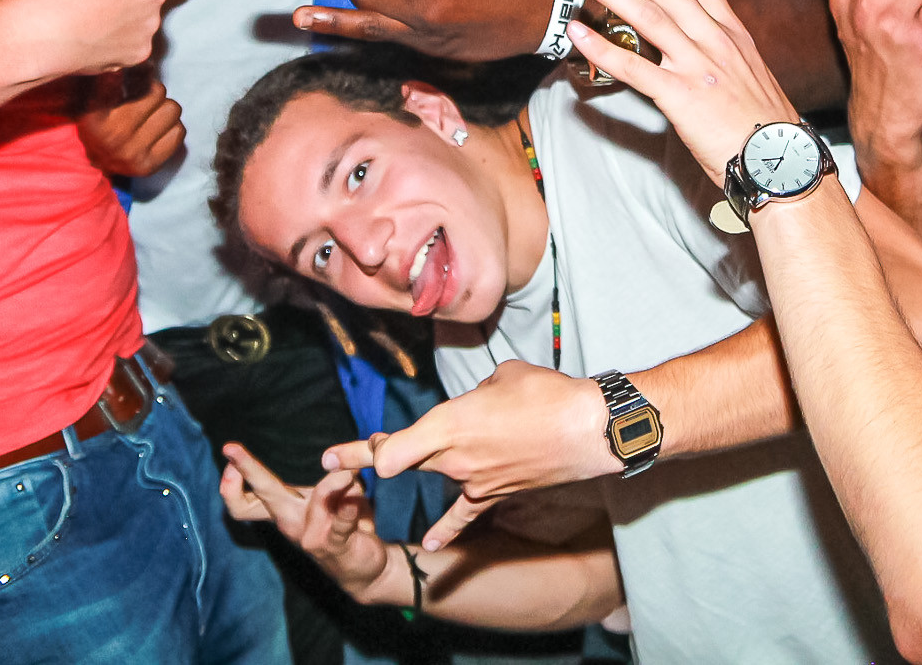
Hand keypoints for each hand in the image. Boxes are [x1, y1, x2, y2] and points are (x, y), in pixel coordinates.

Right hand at [75, 72, 183, 176]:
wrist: (98, 163)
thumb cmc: (101, 120)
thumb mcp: (95, 96)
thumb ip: (114, 77)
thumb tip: (150, 64)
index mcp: (93, 115)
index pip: (119, 80)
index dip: (136, 72)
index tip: (140, 68)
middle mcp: (112, 135)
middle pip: (157, 91)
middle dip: (154, 93)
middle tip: (145, 100)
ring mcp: (131, 152)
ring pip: (172, 110)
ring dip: (165, 110)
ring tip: (152, 117)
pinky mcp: (148, 165)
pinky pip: (179, 132)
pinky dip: (172, 128)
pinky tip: (158, 132)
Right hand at [220, 443, 392, 598]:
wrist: (363, 567)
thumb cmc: (340, 523)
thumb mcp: (325, 497)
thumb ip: (329, 479)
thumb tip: (335, 459)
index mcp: (282, 510)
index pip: (243, 502)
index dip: (231, 483)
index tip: (228, 453)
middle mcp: (290, 522)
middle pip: (262, 495)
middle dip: (248, 469)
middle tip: (230, 447)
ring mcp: (310, 535)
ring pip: (319, 498)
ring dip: (337, 482)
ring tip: (351, 475)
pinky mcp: (335, 543)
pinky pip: (342, 521)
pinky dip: (350, 506)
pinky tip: (356, 497)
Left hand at [322, 361, 613, 551]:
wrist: (589, 430)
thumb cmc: (548, 394)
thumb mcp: (504, 376)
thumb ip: (478, 394)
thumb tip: (478, 405)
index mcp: (450, 423)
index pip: (392, 451)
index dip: (362, 453)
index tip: (332, 458)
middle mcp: (455, 457)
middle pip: (401, 462)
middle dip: (372, 457)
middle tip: (340, 457)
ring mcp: (474, 480)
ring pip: (433, 475)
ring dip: (416, 468)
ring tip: (392, 464)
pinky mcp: (495, 493)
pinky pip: (463, 514)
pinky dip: (444, 528)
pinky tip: (428, 545)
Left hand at [566, 0, 798, 186]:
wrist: (783, 163)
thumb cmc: (765, 127)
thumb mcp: (750, 74)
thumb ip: (721, 50)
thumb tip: (696, 39)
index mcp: (731, 32)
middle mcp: (714, 40)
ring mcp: (698, 66)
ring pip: (647, 16)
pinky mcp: (682, 97)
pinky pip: (634, 69)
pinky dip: (602, 49)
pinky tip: (577, 32)